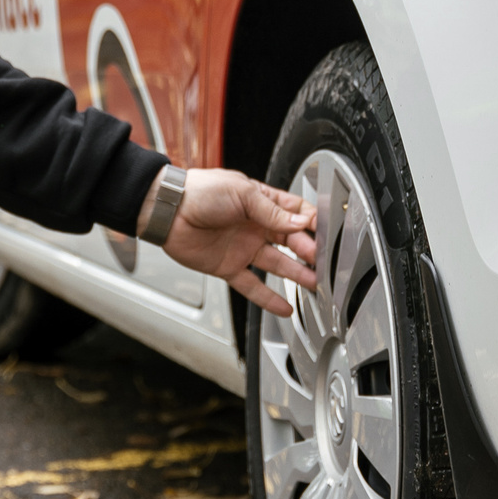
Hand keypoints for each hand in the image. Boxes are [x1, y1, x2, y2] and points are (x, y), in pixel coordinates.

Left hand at [153, 168, 318, 316]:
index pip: (296, 214)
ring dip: (297, 274)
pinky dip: (268, 298)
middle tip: (323, 262)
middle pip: (291, 241)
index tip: (328, 234)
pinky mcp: (229, 266)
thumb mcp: (242, 193)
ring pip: (277, 264)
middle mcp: (255, 225)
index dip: (312, 224)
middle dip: (310, 251)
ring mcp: (243, 247)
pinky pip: (252, 285)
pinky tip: (285, 307)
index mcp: (261, 202)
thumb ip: (272, 212)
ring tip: (315, 285)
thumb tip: (300, 224)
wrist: (168, 210)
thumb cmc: (200, 191)